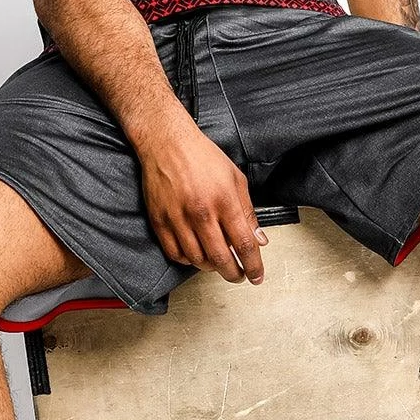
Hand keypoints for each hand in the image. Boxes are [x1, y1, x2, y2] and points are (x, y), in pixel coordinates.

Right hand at [137, 121, 267, 284]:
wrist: (167, 142)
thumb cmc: (202, 156)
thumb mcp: (236, 179)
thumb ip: (248, 212)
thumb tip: (259, 239)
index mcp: (224, 201)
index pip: (244, 244)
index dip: (253, 266)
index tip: (257, 276)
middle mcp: (201, 212)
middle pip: (221, 258)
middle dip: (234, 273)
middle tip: (239, 275)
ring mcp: (178, 218)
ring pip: (197, 260)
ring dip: (211, 267)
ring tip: (218, 262)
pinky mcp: (160, 221)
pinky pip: (175, 253)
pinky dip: (188, 260)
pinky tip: (196, 255)